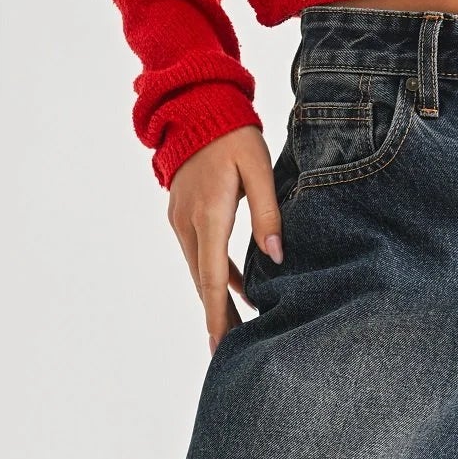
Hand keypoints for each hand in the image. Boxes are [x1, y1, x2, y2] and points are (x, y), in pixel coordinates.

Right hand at [167, 126, 283, 354]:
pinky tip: (238, 290)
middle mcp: (188, 223)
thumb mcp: (260, 168)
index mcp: (209, 214)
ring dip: (218, 298)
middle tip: (230, 351)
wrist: (197, 107)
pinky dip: (217, 274)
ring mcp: (181, 220)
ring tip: (237, 328)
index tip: (221, 344)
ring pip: (200, 269)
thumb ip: (268, 214)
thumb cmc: (234, 135)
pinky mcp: (183, 215)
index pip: (213, 277)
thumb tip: (277, 257)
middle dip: (217, 317)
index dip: (218, 314)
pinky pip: (200, 254)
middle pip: (203, 281)